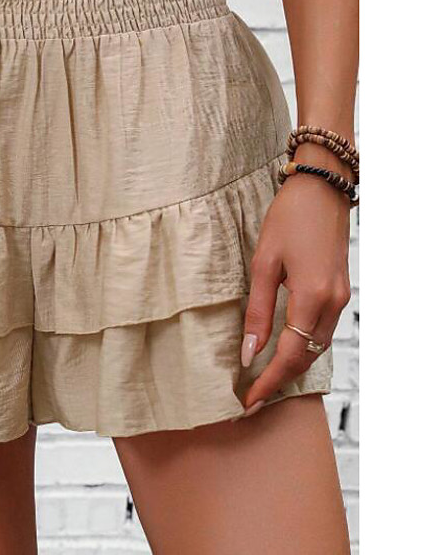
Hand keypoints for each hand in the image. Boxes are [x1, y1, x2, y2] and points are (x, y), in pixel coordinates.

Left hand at [240, 147, 351, 413]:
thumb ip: (258, 309)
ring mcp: (340, 298)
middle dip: (279, 381)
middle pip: (306, 358)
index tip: (248, 401)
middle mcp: (332, 304)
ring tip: (261, 380)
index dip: (268, 382)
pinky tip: (282, 350)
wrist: (322, 189)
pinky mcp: (339, 291)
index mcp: (312, 297)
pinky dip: (302, 347)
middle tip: (251, 398)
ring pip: (316, 347)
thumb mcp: (264, 262)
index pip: (289, 355)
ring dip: (290, 366)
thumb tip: (249, 350)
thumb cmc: (288, 218)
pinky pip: (322, 331)